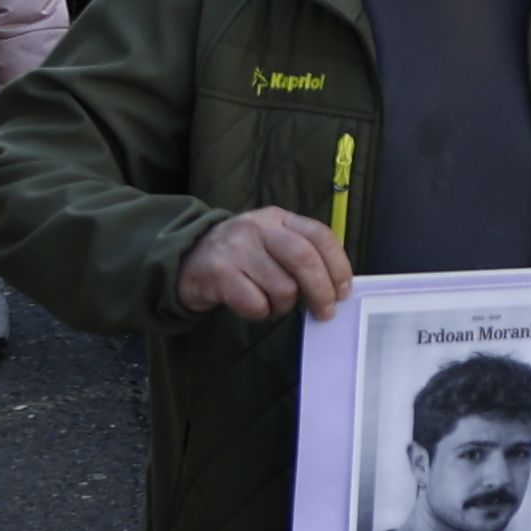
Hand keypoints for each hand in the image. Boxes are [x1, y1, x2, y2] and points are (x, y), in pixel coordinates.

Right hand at [174, 206, 353, 322]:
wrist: (187, 259)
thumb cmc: (241, 256)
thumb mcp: (271, 241)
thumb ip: (301, 254)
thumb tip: (336, 287)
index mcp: (278, 218)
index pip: (320, 236)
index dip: (338, 266)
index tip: (343, 291)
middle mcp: (258, 228)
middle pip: (305, 260)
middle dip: (322, 292)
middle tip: (324, 311)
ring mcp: (237, 249)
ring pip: (283, 287)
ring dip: (284, 305)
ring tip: (273, 303)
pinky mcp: (219, 273)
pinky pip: (256, 303)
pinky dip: (260, 312)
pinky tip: (253, 305)